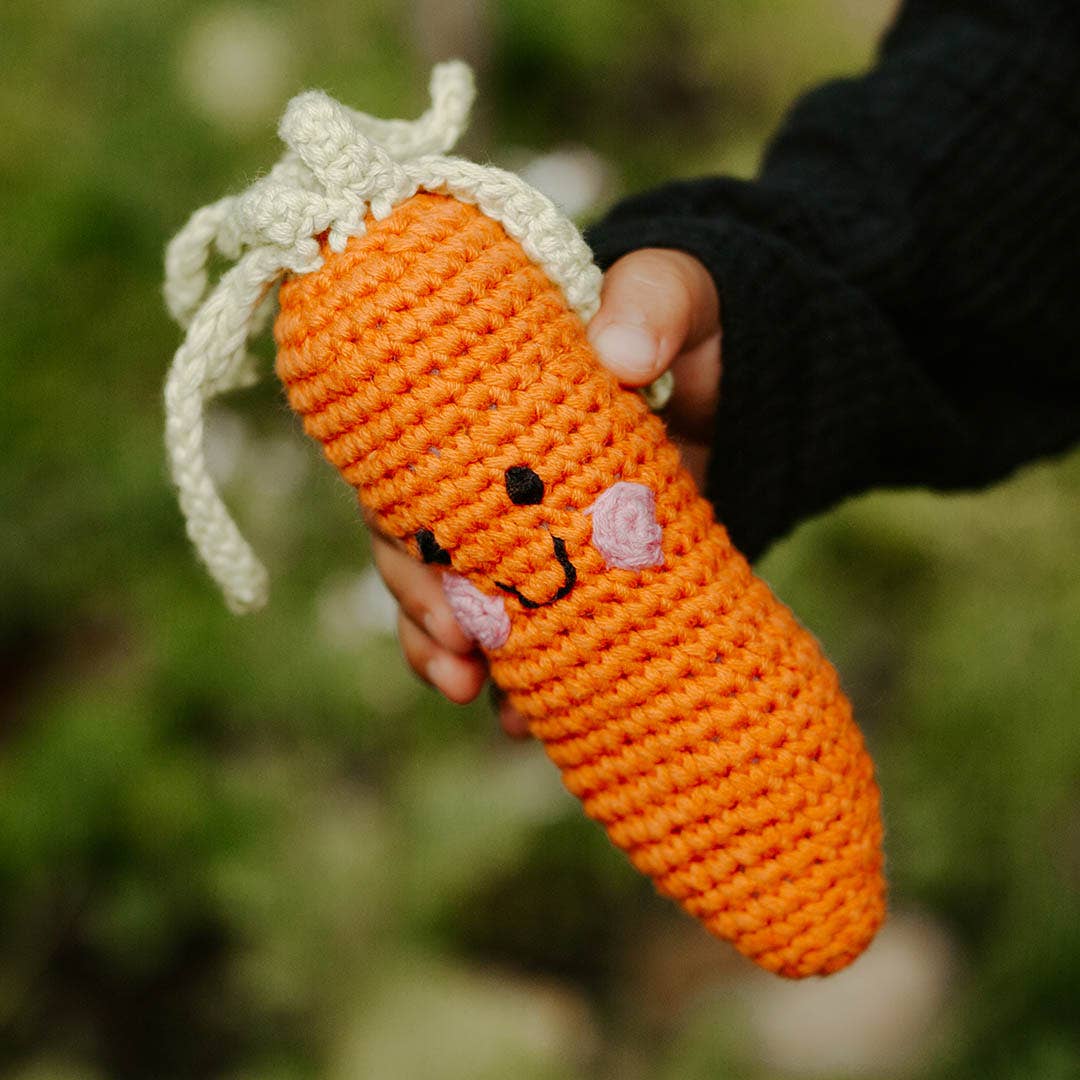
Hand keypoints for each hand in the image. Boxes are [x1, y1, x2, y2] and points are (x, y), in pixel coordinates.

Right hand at [370, 248, 720, 736]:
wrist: (752, 378)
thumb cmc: (694, 322)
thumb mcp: (675, 293)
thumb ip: (650, 303)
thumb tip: (619, 358)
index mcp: (477, 408)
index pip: (404, 474)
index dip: (401, 539)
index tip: (438, 593)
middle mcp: (488, 473)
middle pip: (421, 551)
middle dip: (428, 614)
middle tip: (461, 665)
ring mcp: (532, 526)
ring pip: (466, 600)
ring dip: (462, 659)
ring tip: (499, 713)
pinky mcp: (578, 568)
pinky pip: (535, 626)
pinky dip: (525, 676)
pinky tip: (532, 719)